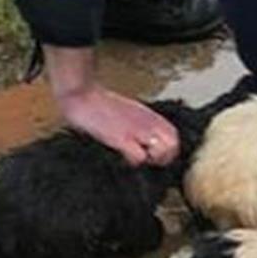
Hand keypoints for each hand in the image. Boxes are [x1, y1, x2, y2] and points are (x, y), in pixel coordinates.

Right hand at [43, 45, 178, 165]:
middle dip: (163, 158)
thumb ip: (139, 122)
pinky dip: (133, 161)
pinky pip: (139, 157)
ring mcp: (136, 131)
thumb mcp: (127, 110)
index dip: (167, 149)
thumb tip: (144, 138)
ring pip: (162, 152)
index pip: (174, 137)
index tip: (152, 154)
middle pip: (174, 146)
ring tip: (134, 156)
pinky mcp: (122, 138)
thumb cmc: (98, 104)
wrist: (81, 95)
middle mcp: (147, 123)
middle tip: (146, 158)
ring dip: (150, 160)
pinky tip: (122, 156)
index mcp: (149, 116)